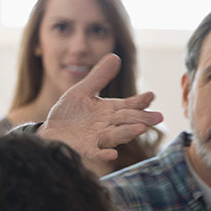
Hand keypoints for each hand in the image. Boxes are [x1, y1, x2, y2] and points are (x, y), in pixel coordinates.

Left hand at [41, 54, 162, 164]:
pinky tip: (112, 154)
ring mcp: (98, 138)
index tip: (151, 95)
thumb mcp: (82, 91)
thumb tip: (115, 56)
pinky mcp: (85, 149)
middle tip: (158, 117)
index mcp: (110, 110)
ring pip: (116, 135)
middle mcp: (108, 125)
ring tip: (140, 129)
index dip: (140, 101)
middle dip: (142, 118)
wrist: (51, 132)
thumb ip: (99, 77)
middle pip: (127, 120)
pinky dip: (103, 154)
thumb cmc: (70, 112)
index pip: (128, 105)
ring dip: (128, 133)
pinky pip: (96, 153)